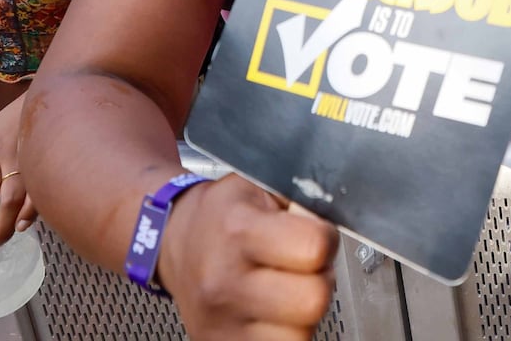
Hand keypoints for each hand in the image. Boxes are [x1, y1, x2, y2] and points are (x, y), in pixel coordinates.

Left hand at [0, 97, 36, 260]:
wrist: (45, 97)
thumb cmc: (7, 125)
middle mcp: (9, 158)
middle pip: (1, 200)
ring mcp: (32, 158)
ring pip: (24, 196)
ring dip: (13, 221)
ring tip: (4, 237)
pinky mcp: (52, 158)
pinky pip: (45, 188)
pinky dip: (36, 207)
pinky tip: (27, 221)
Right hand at [159, 175, 337, 339]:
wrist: (179, 241)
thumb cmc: (224, 215)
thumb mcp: (259, 185)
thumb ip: (300, 200)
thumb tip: (331, 223)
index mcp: (238, 231)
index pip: (315, 248)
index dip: (325, 239)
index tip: (314, 236)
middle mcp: (225, 282)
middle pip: (314, 300)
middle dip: (318, 280)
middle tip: (303, 268)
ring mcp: (221, 323)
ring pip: (302, 334)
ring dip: (302, 313)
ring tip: (285, 289)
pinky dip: (285, 332)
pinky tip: (272, 311)